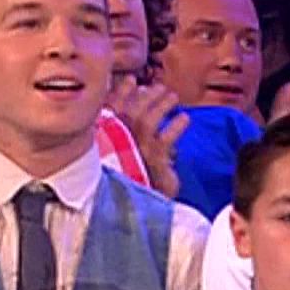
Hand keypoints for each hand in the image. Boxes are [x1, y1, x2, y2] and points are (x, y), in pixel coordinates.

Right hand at [112, 76, 187, 198]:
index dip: (121, 92)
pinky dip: (177, 125)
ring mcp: (137, 147)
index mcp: (105, 137)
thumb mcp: (115, 157)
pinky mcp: (155, 158)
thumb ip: (117, 136)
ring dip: (162, 104)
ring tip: (173, 97)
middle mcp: (118, 139)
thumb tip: (130, 118)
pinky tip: (184, 118)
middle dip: (147, 96)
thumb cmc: (123, 181)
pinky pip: (168, 136)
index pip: (111, 107)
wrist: (128, 207)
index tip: (132, 81)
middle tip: (158, 88)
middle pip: (133, 109)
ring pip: (149, 118)